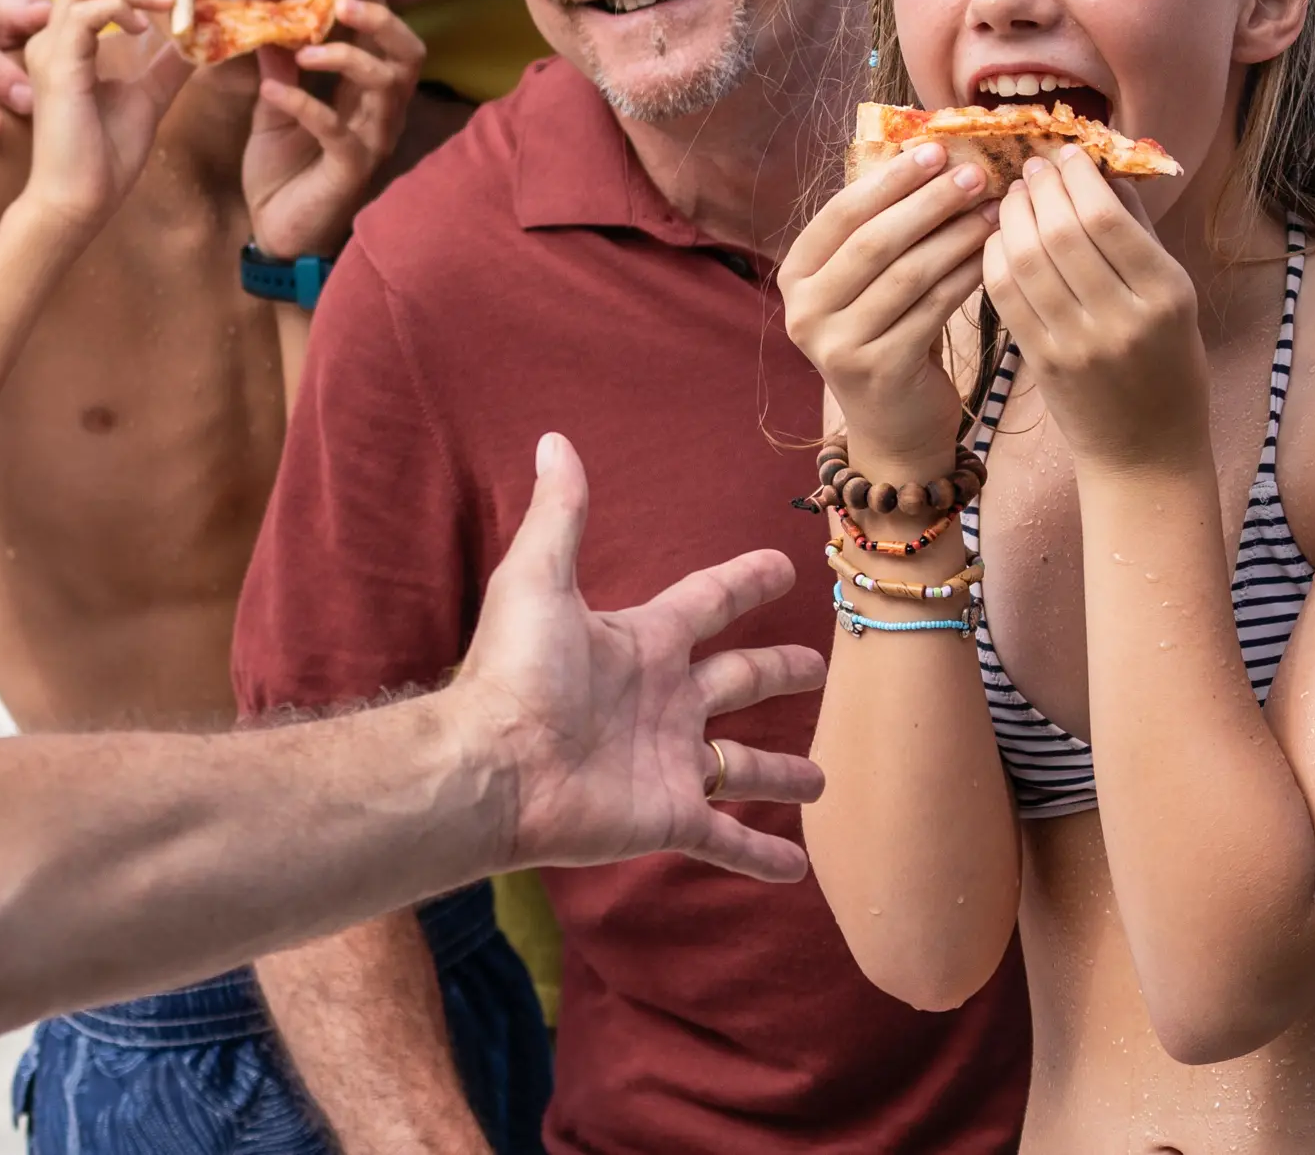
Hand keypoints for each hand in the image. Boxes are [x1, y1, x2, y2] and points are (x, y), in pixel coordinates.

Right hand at [19, 0, 201, 232]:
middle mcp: (56, 37)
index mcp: (74, 41)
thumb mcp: (151, 95)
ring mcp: (50, 49)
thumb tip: (201, 31)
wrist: (81, 202)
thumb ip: (169, 60)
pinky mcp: (55, 65)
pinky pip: (84, 15)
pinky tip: (150, 25)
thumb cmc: (106, 155)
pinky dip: (120, 9)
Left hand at [242, 0, 427, 260]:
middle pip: (408, 52)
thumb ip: (277, 68)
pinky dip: (306, 106)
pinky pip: (339, 131)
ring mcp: (372, 140)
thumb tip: (268, 21)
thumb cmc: (282, 172)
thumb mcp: (272, 109)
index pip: (379, 32)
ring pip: (388, 85)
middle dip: (381, 20)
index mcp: (363, 91)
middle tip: (341, 1)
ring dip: (349, 58)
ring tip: (306, 50)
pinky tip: (274, 92)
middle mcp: (378, 111)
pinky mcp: (352, 169)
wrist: (276, 234)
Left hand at [451, 435, 827, 883]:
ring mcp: (667, 762)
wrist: (492, 766)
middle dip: (778, 673)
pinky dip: (759, 858)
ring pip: (741, 768)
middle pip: (737, 682)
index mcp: (641, 642)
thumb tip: (554, 439)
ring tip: (822, 783)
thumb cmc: (513, 672)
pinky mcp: (666, 817)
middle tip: (819, 669)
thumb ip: (562, 514)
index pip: (706, 604)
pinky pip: (724, 840)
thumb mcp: (538, 579)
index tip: (780, 568)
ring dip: (780, 776)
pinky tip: (796, 875)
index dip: (743, 585)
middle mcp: (662, 701)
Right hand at [778, 141, 996, 476]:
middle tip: (975, 173)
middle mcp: (804, 311)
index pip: (841, 214)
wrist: (894, 427)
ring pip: (906, 273)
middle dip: (928, 201)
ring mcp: (836, 345)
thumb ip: (882, 230)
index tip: (937, 149)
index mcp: (796, 276)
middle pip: (873, 240)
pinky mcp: (877, 370)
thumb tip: (931, 153)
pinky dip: (966, 275)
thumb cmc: (888, 337)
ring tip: (993, 209)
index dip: (890, 179)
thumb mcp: (869, 283)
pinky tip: (993, 253)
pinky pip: (931, 308)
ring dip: (954, 235)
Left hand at [981, 144, 1206, 473]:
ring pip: (1026, 258)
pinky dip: (995, 253)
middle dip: (1040, 188)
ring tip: (1014, 196)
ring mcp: (1077, 343)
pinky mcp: (1041, 361)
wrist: (1145, 450)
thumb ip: (1138, 231)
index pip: (1107, 217)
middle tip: (1031, 169)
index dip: (1077, 177)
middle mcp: (1122, 318)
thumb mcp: (1174, 295)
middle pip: (1062, 231)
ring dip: (1012, 215)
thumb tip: (1103, 167)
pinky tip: (999, 237)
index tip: (1066, 156)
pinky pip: (1004, 293)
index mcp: (1165, 294)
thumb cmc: (1168, 364)